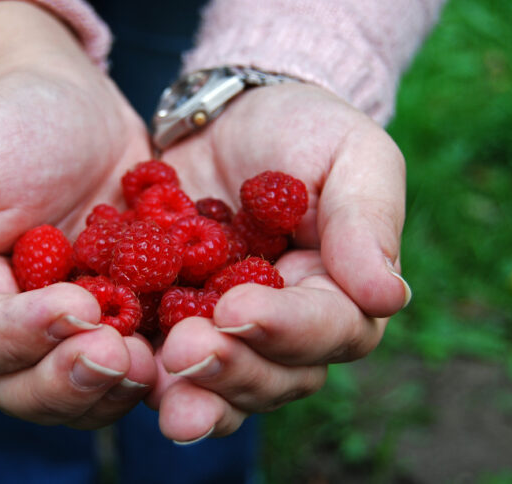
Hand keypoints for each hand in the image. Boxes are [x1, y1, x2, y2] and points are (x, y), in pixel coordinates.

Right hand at [0, 0, 155, 427]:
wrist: (77, 111)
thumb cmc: (6, 124)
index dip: (20, 335)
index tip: (72, 307)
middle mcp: (9, 331)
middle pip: (26, 386)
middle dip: (71, 378)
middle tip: (117, 354)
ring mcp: (68, 335)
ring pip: (82, 391)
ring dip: (115, 386)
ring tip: (152, 362)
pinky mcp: (123, 325)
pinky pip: (136, 362)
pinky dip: (160, 367)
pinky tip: (188, 351)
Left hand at [147, 82, 410, 441]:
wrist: (229, 119)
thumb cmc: (302, 130)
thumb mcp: (350, 154)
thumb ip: (368, 220)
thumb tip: (388, 296)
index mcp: (340, 293)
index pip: (328, 329)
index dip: (286, 328)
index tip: (238, 308)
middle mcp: (289, 329)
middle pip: (275, 375)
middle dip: (233, 370)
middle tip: (186, 351)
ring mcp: (231, 333)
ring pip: (224, 386)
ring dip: (194, 392)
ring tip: (159, 383)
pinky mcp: (178, 323)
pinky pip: (169, 363)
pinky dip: (149, 376)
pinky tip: (124, 369)